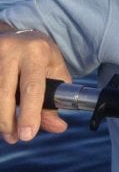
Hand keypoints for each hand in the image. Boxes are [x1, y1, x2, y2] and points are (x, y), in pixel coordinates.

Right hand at [0, 26, 69, 142]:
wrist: (19, 33)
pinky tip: (1, 117)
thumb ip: (55, 102)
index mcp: (36, 52)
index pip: (32, 88)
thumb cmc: (41, 57)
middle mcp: (12, 50)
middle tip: (14, 138)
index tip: (27, 136)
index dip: (29, 114)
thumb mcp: (55, 73)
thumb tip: (59, 128)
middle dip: (8, 121)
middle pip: (4, 94)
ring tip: (7, 131)